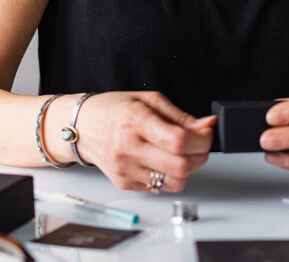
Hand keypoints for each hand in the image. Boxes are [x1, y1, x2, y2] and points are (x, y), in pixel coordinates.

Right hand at [73, 91, 215, 191]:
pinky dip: (169, 176)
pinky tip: (162, 160)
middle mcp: (128, 147)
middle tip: (200, 145)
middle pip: (181, 166)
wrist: (82, 127)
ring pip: (174, 182)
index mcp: (135, 120)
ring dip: (187, 169)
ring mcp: (125, 169)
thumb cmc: (113, 110)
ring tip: (181, 154)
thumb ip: (180, 116)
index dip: (202, 139)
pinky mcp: (124, 183)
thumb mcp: (148, 100)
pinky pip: (160, 188)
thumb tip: (207, 126)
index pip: (178, 140)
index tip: (207, 133)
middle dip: (200, 156)